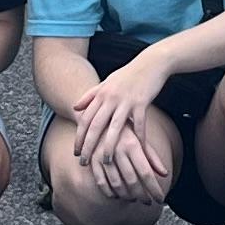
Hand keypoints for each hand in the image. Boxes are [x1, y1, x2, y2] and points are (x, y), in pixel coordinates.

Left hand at [70, 63, 175, 200]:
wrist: (150, 63)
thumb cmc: (128, 74)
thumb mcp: (107, 82)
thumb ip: (90, 95)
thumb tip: (74, 107)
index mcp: (101, 93)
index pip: (85, 118)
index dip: (79, 136)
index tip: (75, 151)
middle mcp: (111, 97)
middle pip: (96, 125)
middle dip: (88, 145)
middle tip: (83, 161)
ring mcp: (126, 100)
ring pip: (115, 127)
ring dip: (109, 146)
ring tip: (105, 161)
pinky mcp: (142, 102)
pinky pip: (139, 124)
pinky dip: (139, 137)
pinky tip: (138, 149)